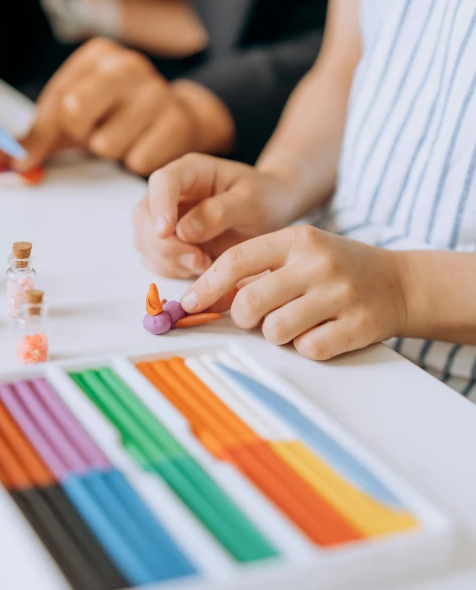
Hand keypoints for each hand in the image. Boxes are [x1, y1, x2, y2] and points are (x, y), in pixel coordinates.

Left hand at [17, 38, 233, 175]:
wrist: (179, 117)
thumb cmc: (119, 114)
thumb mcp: (78, 114)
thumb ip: (43, 134)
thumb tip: (12, 162)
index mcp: (100, 54)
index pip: (57, 99)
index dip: (53, 130)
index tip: (55, 144)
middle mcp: (128, 65)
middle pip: (74, 112)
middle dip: (82, 136)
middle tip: (98, 134)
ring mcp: (156, 92)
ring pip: (106, 144)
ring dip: (112, 151)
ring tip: (127, 136)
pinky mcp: (176, 122)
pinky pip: (136, 160)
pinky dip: (137, 161)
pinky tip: (147, 144)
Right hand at [132, 153, 297, 277]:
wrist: (269, 210)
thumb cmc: (263, 197)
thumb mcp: (251, 201)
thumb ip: (220, 212)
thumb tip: (183, 231)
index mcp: (191, 171)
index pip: (163, 182)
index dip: (159, 207)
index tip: (165, 233)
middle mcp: (171, 193)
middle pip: (143, 216)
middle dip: (165, 244)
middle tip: (199, 259)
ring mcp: (166, 218)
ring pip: (144, 241)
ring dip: (169, 260)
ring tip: (205, 263)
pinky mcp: (168, 243)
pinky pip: (154, 260)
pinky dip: (172, 270)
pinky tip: (200, 268)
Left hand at [180, 225, 407, 360]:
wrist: (401, 283)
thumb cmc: (337, 269)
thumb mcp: (299, 255)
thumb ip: (257, 271)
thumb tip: (204, 298)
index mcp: (298, 239)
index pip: (237, 261)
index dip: (206, 287)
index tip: (187, 305)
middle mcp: (318, 263)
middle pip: (250, 303)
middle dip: (243, 317)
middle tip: (257, 317)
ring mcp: (340, 294)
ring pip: (275, 330)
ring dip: (277, 334)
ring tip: (296, 321)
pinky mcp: (357, 326)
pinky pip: (309, 350)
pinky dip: (307, 347)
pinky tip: (322, 331)